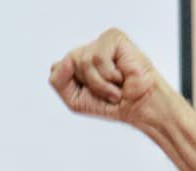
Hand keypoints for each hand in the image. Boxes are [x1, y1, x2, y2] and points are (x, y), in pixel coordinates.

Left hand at [49, 28, 168, 128]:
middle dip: (87, 83)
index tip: (90, 94)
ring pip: (82, 60)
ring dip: (100, 82)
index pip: (57, 69)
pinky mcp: (113, 37)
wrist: (138, 107)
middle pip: (68, 63)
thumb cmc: (111, 104)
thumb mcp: (75, 101)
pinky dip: (108, 74)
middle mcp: (87, 50)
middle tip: (105, 90)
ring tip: (115, 85)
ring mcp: (100, 43)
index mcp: (77, 63)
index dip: (71, 86)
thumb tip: (63, 60)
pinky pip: (98, 57)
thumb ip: (58, 81)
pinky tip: (121, 76)